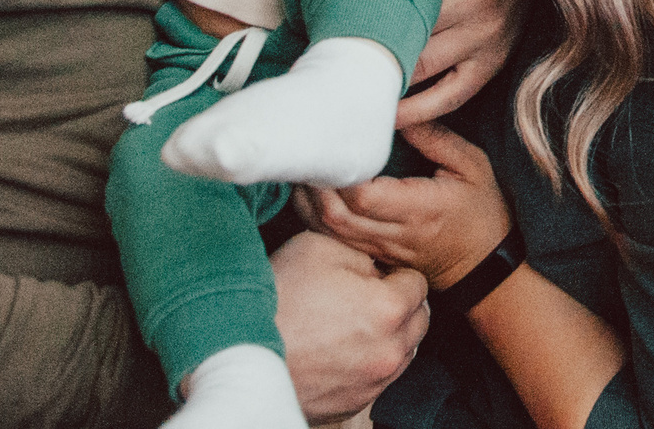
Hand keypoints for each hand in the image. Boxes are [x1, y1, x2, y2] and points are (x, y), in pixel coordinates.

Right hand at [269, 228, 430, 420]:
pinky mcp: (352, 405)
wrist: (235, 354)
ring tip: (348, 323)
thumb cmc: (275, 299)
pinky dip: (366, 362)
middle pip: (417, 320)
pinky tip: (337, 349)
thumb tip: (377, 267)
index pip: (418, 283)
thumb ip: (362, 251)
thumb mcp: (319, 247)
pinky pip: (376, 378)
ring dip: (387, 336)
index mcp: (388, 309)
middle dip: (399, 305)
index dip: (394, 273)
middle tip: (363, 296)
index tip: (372, 274)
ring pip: (402, 352)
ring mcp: (371, 383)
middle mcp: (388, 352)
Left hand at [294, 126, 512, 290]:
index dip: (342, 169)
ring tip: (305, 162)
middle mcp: (393, 234)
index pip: (364, 196)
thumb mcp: (471, 165)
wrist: (484, 264)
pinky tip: (311, 188)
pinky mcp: (371, 252)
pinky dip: (313, 213)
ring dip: (309, 197)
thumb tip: (396, 111)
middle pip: (335, 214)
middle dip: (315, 181)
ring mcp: (378, 247)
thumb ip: (434, 137)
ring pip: (326, 228)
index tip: (337, 137)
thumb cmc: (481, 210)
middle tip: (308, 145)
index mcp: (419, 210)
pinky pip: (331, 236)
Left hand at [342, 0, 529, 121]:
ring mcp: (488, 36)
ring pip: (425, 68)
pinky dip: (416, 111)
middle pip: (412, 30)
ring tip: (345, 84)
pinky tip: (384, 115)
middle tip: (325, 54)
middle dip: (369, 44)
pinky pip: (450, 96)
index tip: (330, 14)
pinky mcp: (492, 64)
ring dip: (386, 79)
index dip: (365, 4)